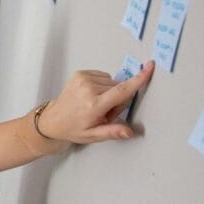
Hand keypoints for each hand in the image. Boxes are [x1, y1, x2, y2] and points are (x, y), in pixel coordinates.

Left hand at [39, 61, 154, 143]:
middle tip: (103, 112)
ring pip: (112, 81)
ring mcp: (83, 79)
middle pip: (119, 88)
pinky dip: (102, 85)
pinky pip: (103, 76)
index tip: (150, 68)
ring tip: (95, 104)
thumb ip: (112, 132)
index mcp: (93, 105)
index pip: (121, 91)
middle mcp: (88, 89)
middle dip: (118, 100)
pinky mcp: (80, 74)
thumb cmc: (73, 128)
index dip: (138, 80)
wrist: (53, 120)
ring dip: (109, 92)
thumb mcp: (93, 135)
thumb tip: (129, 132)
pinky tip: (91, 95)